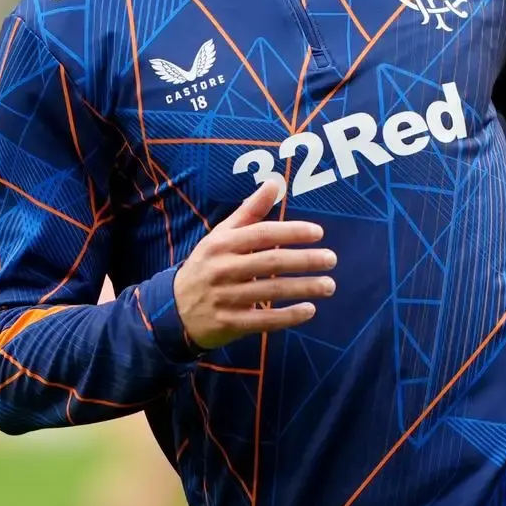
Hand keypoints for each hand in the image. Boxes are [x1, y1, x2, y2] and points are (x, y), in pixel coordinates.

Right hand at [173, 179, 336, 349]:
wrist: (173, 308)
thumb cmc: (207, 266)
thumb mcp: (222, 236)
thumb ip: (250, 211)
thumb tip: (275, 183)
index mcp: (222, 244)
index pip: (262, 234)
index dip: (291, 232)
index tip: (318, 233)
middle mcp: (222, 269)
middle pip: (270, 262)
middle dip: (305, 260)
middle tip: (331, 259)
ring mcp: (224, 298)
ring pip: (271, 291)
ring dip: (304, 288)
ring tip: (329, 285)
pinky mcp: (228, 323)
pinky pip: (263, 320)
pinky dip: (288, 316)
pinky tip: (310, 310)